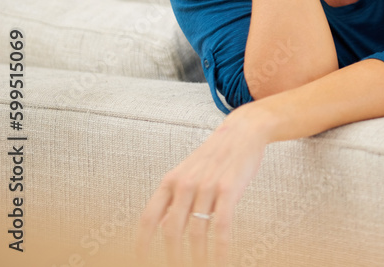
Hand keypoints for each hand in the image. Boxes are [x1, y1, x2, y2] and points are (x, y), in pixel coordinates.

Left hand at [136, 107, 270, 265]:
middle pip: (171, 230)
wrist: (242, 131)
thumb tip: (159, 227)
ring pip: (197, 231)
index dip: (142, 243)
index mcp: (171, 181)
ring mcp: (207, 186)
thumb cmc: (215, 155)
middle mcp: (185, 184)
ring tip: (200, 266)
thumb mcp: (187, 172)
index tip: (141, 260)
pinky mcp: (229, 189)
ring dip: (198, 256)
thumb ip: (173, 199)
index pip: (148, 218)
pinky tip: (221, 258)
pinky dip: (220, 247)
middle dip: (172, 256)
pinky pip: (221, 225)